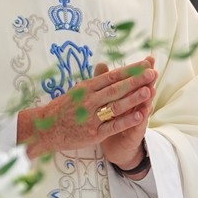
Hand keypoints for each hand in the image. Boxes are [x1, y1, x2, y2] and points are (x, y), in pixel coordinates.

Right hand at [18, 57, 156, 166]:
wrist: (44, 129)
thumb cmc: (62, 109)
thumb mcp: (77, 91)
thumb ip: (94, 81)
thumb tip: (106, 66)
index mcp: (87, 88)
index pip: (112, 76)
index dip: (130, 70)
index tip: (145, 64)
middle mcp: (89, 100)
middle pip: (117, 88)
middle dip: (136, 81)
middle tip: (153, 73)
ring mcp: (91, 117)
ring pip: (116, 105)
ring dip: (134, 98)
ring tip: (149, 91)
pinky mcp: (93, 133)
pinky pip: (113, 125)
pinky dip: (127, 120)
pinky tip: (140, 116)